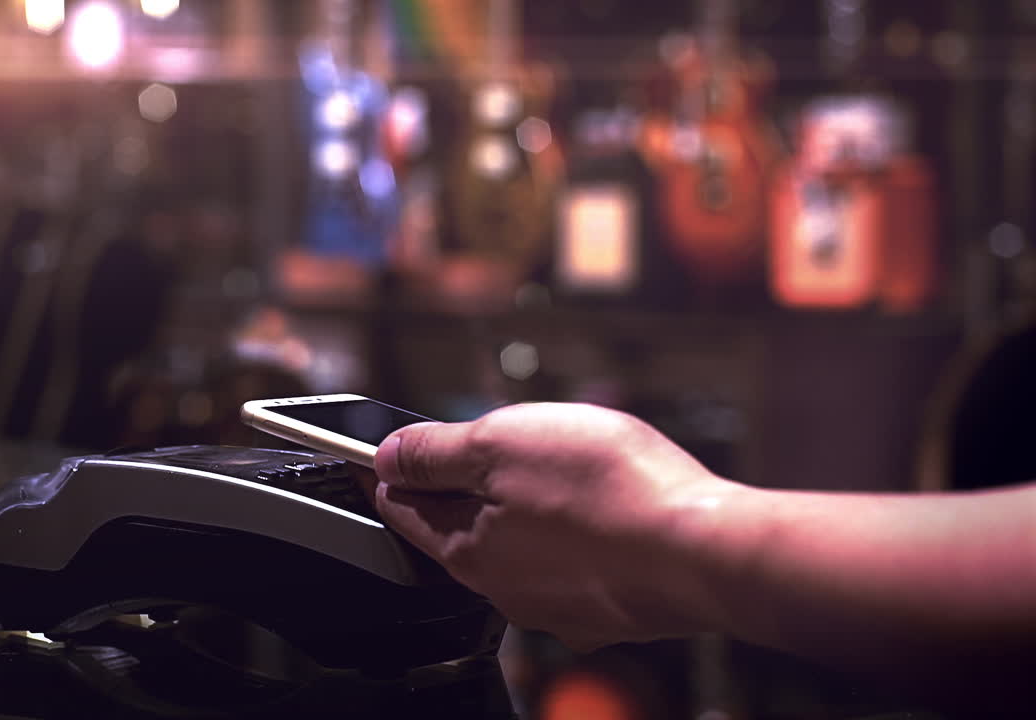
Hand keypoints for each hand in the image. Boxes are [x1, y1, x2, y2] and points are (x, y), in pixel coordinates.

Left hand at [367, 402, 737, 650]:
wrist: (704, 551)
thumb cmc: (607, 491)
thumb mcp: (501, 443)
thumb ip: (436, 452)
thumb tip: (387, 456)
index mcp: (465, 550)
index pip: (402, 509)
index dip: (392, 470)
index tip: (385, 450)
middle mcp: (501, 589)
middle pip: (460, 527)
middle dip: (470, 483)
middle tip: (502, 443)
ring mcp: (554, 606)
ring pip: (518, 546)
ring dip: (526, 508)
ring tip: (564, 471)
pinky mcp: (603, 610)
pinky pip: (569, 564)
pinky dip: (573, 535)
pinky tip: (600, 511)